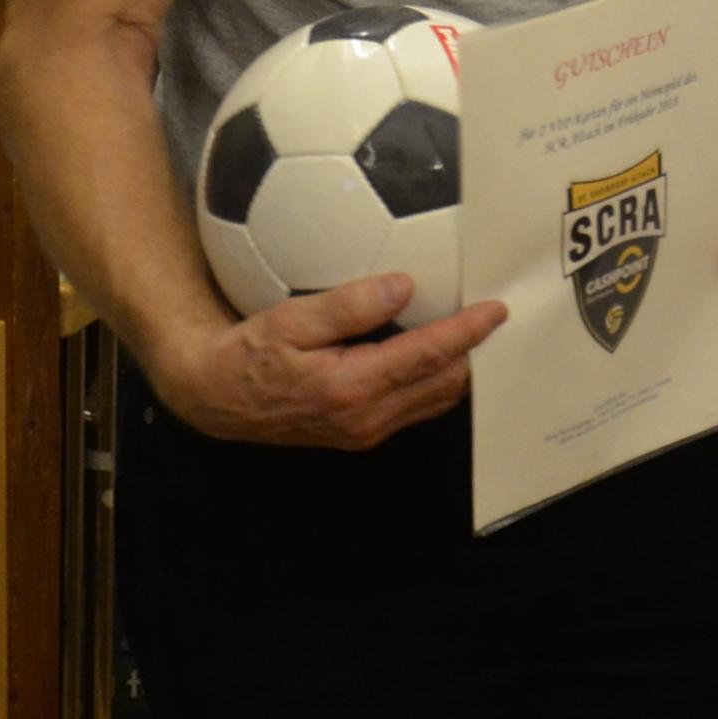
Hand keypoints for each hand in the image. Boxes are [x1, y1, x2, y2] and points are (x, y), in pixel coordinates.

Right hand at [148, 274, 502, 448]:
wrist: (214, 397)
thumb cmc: (247, 353)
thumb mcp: (288, 321)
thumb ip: (347, 307)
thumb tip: (403, 286)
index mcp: (352, 387)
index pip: (428, 357)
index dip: (467, 333)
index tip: (498, 309)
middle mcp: (367, 416)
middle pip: (443, 384)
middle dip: (476, 353)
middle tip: (503, 319)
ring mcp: (366, 430)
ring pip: (434, 400)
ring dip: (461, 370)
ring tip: (483, 338)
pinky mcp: (361, 432)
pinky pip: (415, 407)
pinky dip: (437, 382)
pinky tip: (445, 358)